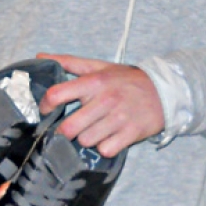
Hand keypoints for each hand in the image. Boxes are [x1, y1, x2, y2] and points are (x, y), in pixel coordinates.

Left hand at [37, 53, 164, 156]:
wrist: (164, 90)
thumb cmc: (127, 80)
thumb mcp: (100, 66)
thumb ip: (69, 62)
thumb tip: (41, 55)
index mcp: (95, 81)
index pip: (57, 94)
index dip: (46, 106)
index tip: (48, 110)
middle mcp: (106, 99)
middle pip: (68, 128)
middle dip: (68, 130)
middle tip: (74, 125)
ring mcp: (119, 118)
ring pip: (85, 141)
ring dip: (88, 138)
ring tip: (96, 128)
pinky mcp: (130, 134)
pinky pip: (105, 150)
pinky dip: (105, 146)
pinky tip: (110, 136)